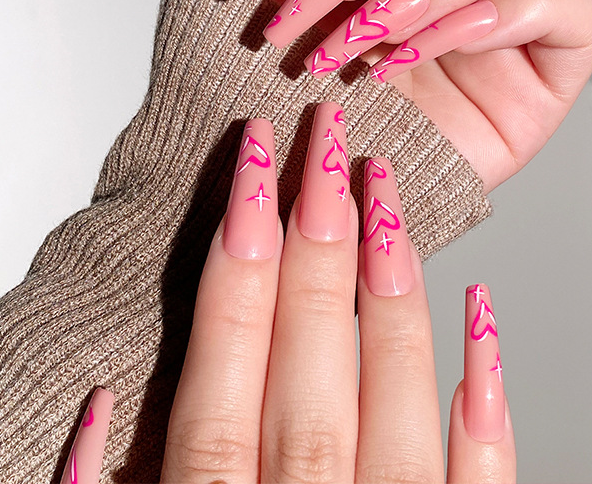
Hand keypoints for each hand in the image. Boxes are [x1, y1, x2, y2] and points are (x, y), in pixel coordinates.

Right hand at [60, 102, 515, 482]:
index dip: (240, 258)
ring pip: (397, 400)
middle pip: (313, 365)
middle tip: (329, 142)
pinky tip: (485, 313)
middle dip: (319, 237)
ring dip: (392, 287)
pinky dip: (486, 395)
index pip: (226, 371)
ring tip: (387, 193)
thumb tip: (105, 403)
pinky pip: (482, 480)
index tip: (252, 167)